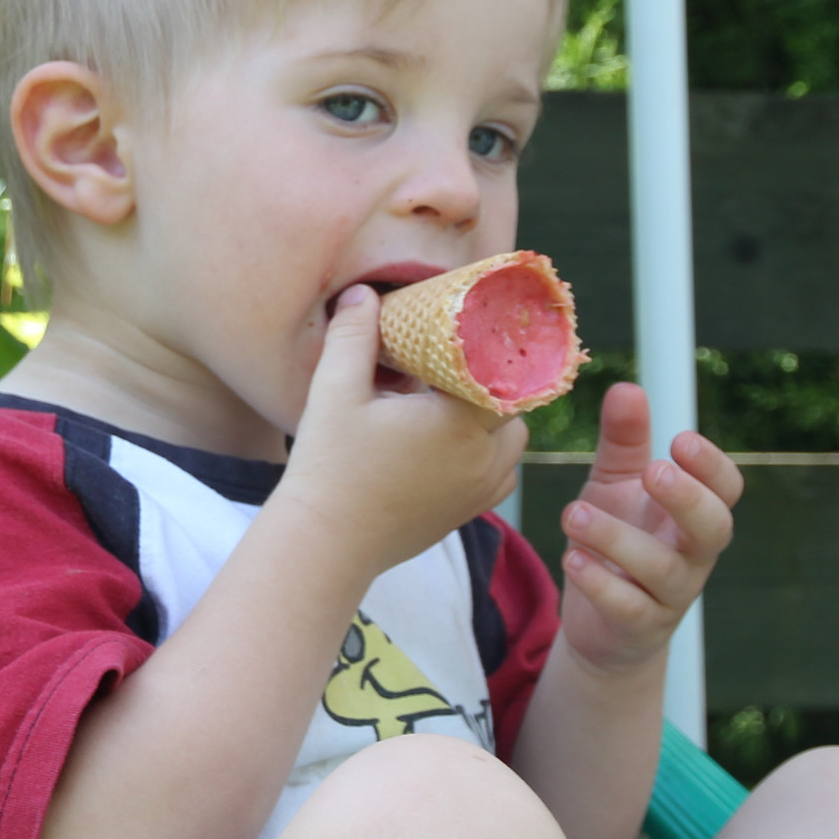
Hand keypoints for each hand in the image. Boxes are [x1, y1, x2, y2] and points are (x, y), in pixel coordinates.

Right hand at [268, 286, 527, 587]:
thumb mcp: (334, 393)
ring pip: (512, 444)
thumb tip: (364, 293)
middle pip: (514, 407)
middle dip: (493, 385)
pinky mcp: (465, 514)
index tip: (474, 332)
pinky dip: (488, 457)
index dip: (493, 350)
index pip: (505, 374)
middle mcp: (481, 459)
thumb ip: (353, 337)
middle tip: (458, 366)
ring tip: (453, 403)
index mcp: (458, 422)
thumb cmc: (329, 468)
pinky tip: (450, 444)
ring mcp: (477, 492)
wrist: (324, 544)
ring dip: (492, 422)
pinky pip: (500, 477)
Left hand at [554, 382, 741, 673]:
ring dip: (619, 538)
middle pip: (714, 527)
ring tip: (575, 512)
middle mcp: (692, 554)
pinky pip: (630, 608)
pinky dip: (602, 585)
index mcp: (694, 513)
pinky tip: (573, 558)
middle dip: (687, 498)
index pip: (726, 489)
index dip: (711, 466)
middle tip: (652, 471)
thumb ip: (624, 441)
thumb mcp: (616, 484)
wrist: (602, 622)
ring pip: (663, 569)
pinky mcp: (638, 626)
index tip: (679, 439)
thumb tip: (627, 387)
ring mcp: (670, 594)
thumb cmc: (620, 538)